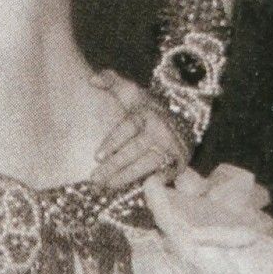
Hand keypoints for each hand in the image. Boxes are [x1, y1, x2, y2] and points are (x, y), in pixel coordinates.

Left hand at [87, 68, 189, 193]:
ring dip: (126, 178)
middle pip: (135, 150)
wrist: (181, 123)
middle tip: (95, 178)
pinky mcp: (178, 166)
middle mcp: (160, 131)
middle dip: (114, 165)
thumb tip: (91, 80)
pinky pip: (160, 178)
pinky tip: (129, 193)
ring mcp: (171, 149)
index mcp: (147, 113)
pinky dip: (145, 185)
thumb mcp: (131, 92)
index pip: (129, 127)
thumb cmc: (146, 110)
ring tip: (106, 186)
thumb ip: (110, 81)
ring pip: (147, 165)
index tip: (97, 156)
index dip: (114, 142)